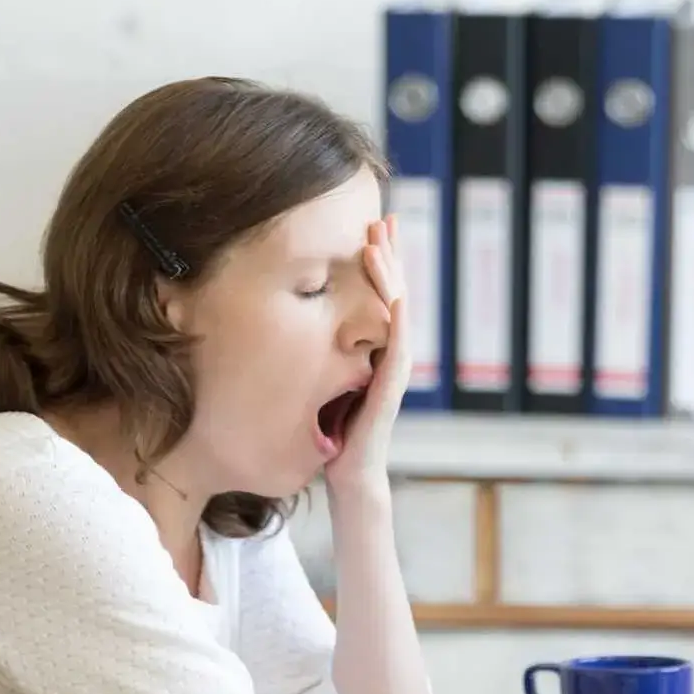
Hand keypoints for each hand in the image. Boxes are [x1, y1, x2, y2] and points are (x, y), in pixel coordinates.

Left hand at [326, 215, 409, 497]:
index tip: (373, 226)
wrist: (350, 475)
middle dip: (391, 255)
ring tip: (380, 243)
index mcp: (376, 348)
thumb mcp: (326, 380)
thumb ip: (324, 354)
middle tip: (385, 218)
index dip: (380, 262)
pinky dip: (398, 318)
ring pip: (398, 310)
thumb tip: (295, 326)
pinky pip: (398, 346)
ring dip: (391, 276)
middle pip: (395, 293)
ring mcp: (394, 369)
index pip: (381, 295)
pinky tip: (395, 294)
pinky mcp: (390, 387)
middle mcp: (391, 353)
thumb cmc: (335, 434)